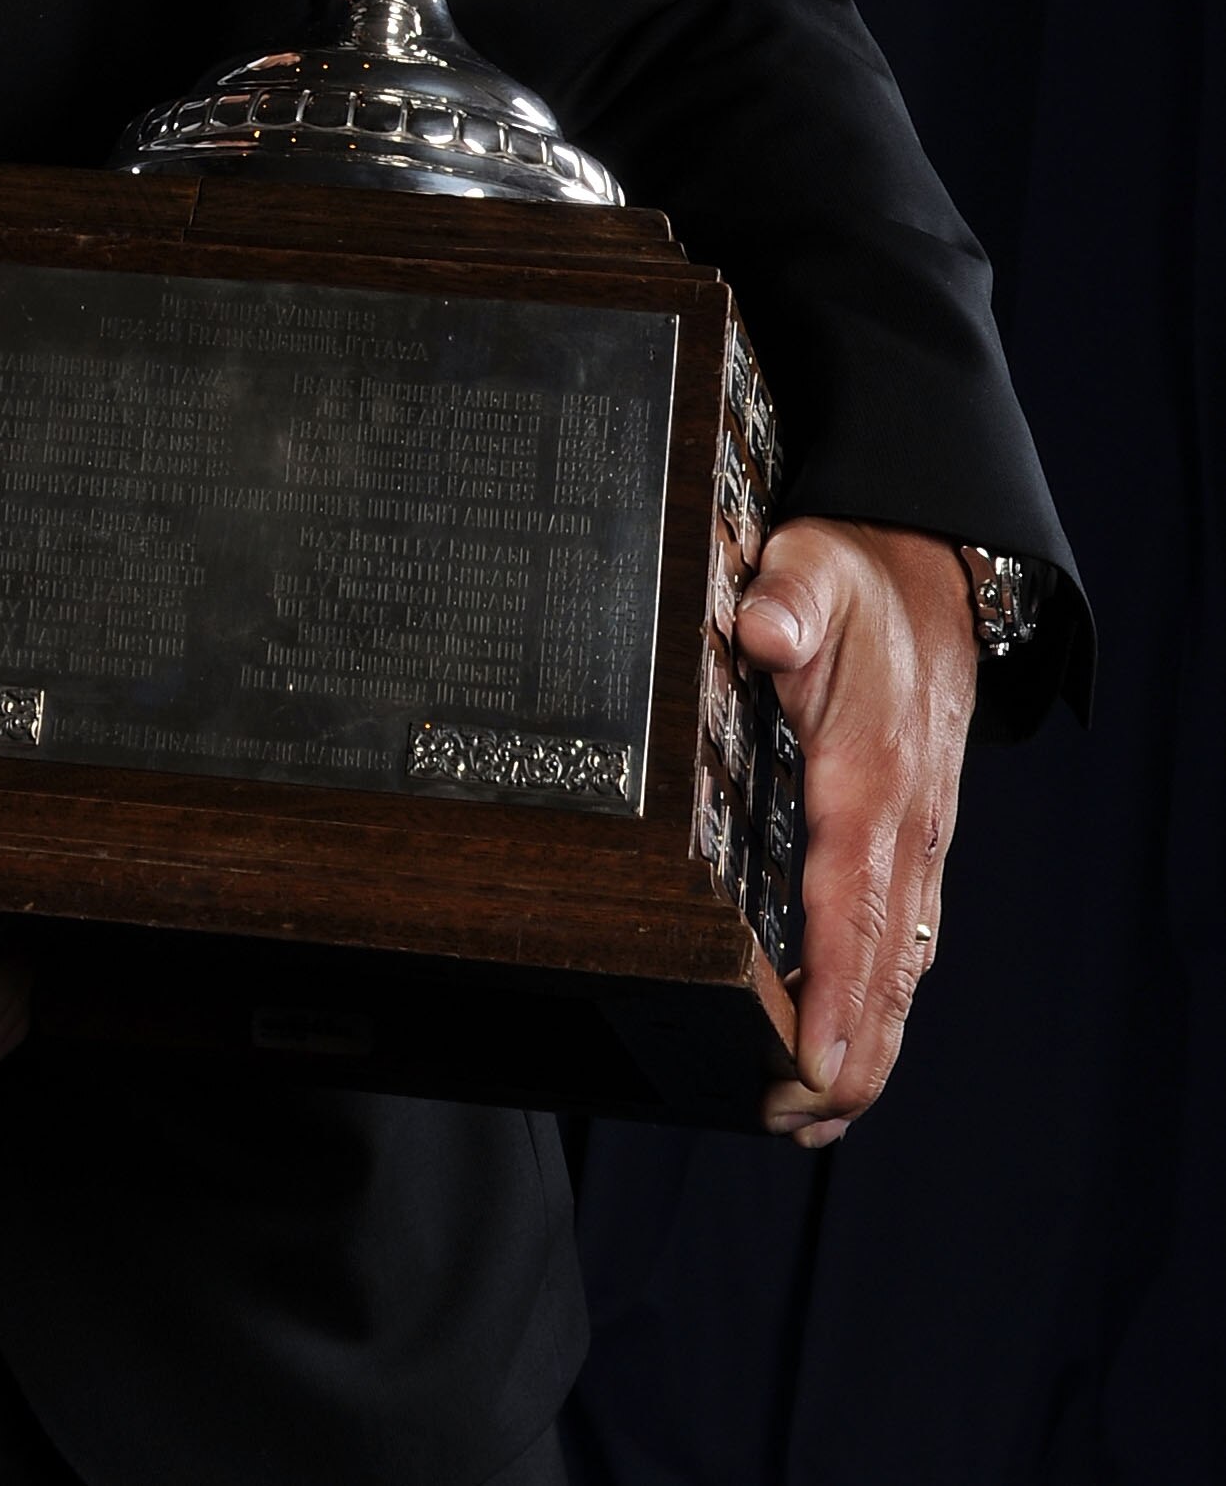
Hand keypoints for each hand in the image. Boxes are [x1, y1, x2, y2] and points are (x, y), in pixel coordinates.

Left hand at [732, 519, 975, 1146]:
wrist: (927, 569)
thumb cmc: (854, 576)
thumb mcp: (811, 567)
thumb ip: (785, 600)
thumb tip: (760, 629)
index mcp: (869, 771)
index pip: (850, 897)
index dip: (833, 985)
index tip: (810, 1059)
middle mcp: (903, 821)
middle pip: (882, 958)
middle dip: (848, 1049)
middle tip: (796, 1122)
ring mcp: (916, 839)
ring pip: (899, 961)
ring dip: (866, 1044)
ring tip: (814, 1121)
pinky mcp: (912, 842)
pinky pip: (904, 938)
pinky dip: (883, 1005)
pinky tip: (854, 1053)